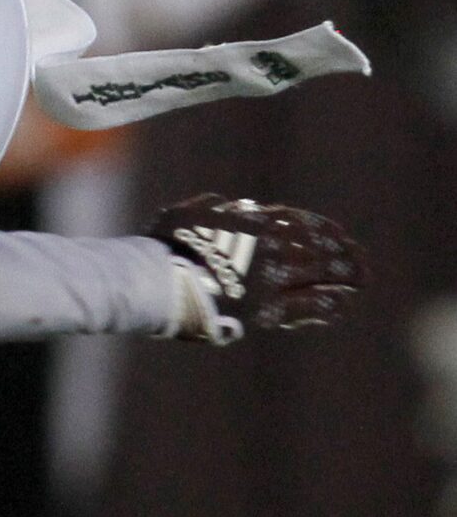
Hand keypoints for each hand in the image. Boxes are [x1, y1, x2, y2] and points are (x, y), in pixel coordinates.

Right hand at [148, 194, 365, 343]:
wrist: (156, 282)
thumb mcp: (185, 215)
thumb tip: (232, 206)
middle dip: (342, 251)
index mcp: (252, 224)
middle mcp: (268, 248)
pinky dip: (327, 305)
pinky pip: (305, 306)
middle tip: (359, 258)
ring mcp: (269, 279)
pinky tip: (342, 304)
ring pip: (319, 273)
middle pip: (318, 245)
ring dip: (345, 275)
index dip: (322, 227)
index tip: (337, 232)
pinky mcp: (265, 310)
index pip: (299, 221)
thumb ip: (212, 209)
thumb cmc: (163, 246)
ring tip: (361, 279)